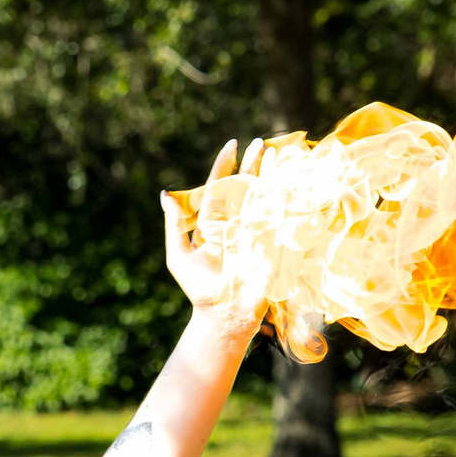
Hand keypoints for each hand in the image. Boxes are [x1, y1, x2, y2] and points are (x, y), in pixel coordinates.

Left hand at [162, 138, 270, 335]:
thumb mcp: (179, 255)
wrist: (224, 313)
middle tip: (258, 143)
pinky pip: (278, 216)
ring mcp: (255, 232)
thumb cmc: (199, 288)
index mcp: (214, 224)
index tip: (232, 145)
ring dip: (270, 175)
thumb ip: (174, 224)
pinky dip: (285, 197)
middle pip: (245, 188)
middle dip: (252, 165)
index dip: (225, 166)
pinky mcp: (271, 244)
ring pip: (263, 197)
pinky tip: (291, 179)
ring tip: (276, 153)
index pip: (220, 188)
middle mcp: (236, 224)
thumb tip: (164, 194)